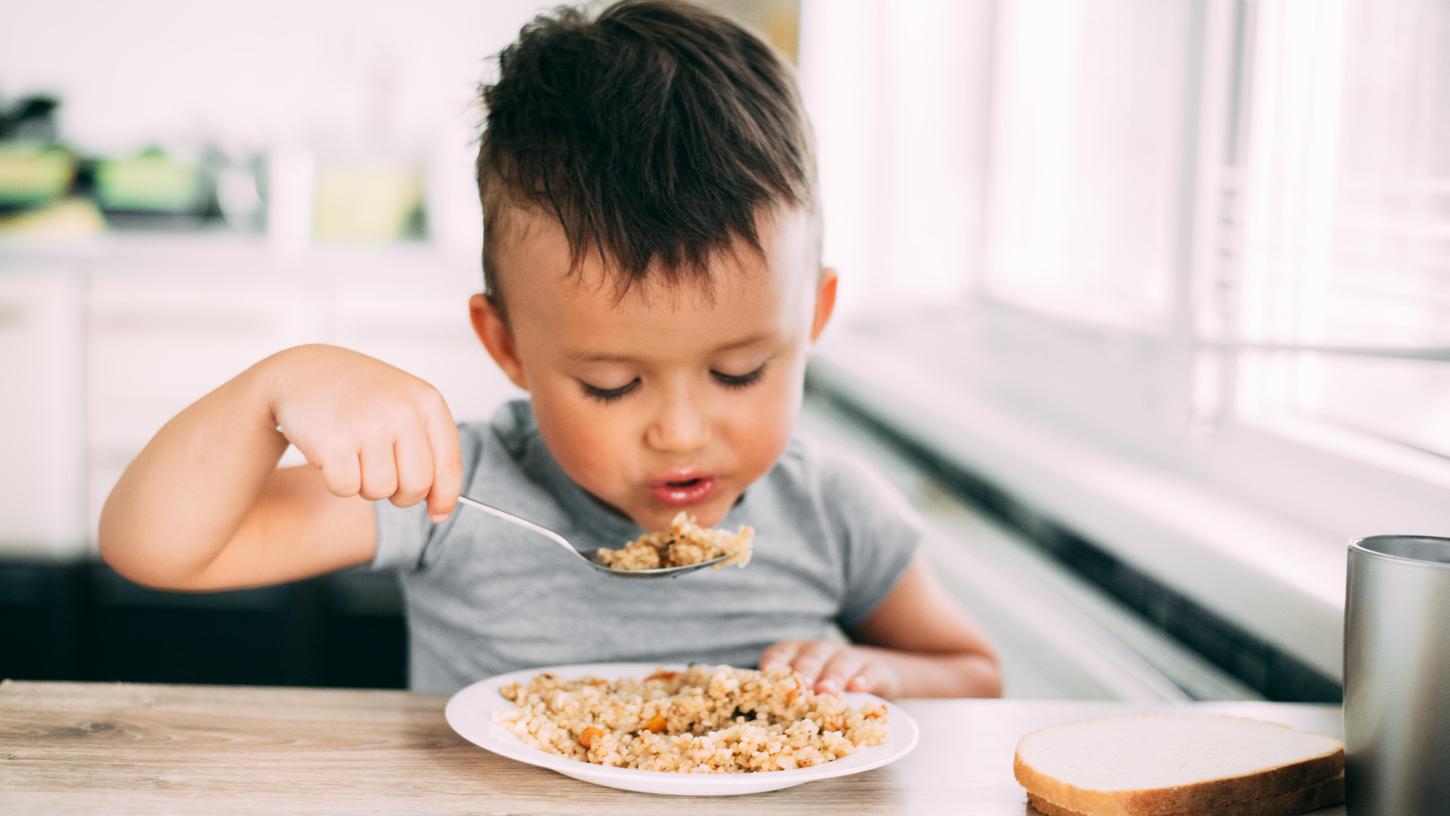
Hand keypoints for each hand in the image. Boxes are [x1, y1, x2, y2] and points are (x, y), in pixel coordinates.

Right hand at [262, 344, 462, 520]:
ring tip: (354, 453)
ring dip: (365, 484)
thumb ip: (429, 451)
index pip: (449, 464)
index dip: (444, 496)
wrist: (304, 371)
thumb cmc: (359, 395)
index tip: (437, 513)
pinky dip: (337, 481)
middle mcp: (403, 411)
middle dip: (400, 493)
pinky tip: (333, 453)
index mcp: (428, 402)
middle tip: (382, 474)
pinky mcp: (335, 442)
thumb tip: (441, 511)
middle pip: (417, 486)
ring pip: (380, 491)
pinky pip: (346, 489)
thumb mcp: (405, 407)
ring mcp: (369, 425)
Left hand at [759, 640, 900, 697]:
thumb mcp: (807, 686)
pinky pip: (870, 674)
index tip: (768, 673)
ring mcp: (848, 659)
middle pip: (810, 659)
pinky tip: (859, 688)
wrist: (877, 670)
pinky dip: (864, 680)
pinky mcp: (875, 671)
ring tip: (826, 691)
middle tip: (800, 687)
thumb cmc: (827, 684)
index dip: (775, 664)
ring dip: (832, 677)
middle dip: (804, 671)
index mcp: (797, 655)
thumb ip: (785, 700)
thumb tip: (755, 727)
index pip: (781, 655)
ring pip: (839, 665)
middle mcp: (820, 653)